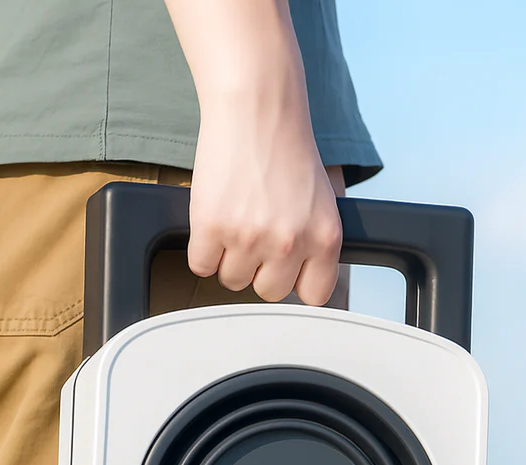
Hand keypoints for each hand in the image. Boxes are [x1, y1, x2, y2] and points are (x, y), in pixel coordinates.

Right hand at [165, 0, 344, 305]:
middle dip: (258, 269)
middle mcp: (290, 244)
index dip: (295, 281)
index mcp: (324, 240)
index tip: (285, 270)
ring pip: (232, 280)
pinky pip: (201, 265)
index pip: (313, 295)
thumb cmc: (286, 149)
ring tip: (234, 221)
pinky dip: (202, 249)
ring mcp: (250, 238)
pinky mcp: (213, 228)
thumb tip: (302, 280)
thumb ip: (315, 244)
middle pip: (267, 291)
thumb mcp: (322, 202)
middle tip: (254, 235)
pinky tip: (213, 222)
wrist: (256, 108)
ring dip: (228, 257)